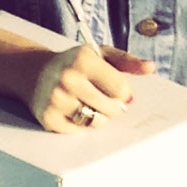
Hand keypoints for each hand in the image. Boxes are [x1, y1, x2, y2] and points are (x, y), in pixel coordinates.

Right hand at [28, 45, 153, 132]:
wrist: (35, 71)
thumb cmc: (74, 63)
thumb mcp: (100, 54)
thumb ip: (127, 61)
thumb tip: (151, 67)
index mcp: (83, 59)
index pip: (120, 89)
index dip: (123, 93)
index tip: (116, 89)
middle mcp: (68, 78)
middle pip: (110, 109)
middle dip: (113, 106)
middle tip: (103, 98)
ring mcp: (56, 100)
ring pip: (96, 122)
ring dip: (98, 116)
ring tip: (89, 103)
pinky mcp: (48, 118)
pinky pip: (79, 131)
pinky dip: (81, 124)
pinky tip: (73, 110)